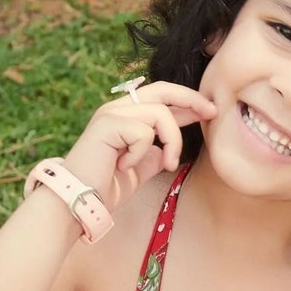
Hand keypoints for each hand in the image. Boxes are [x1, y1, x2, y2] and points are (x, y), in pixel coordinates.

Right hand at [64, 82, 215, 214]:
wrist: (79, 201)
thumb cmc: (105, 187)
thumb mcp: (140, 168)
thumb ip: (155, 153)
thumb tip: (169, 148)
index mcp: (126, 116)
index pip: (162, 99)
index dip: (188, 102)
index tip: (210, 111)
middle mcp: (118, 108)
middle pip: (164, 90)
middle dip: (192, 99)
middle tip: (211, 113)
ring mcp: (112, 113)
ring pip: (160, 113)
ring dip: (172, 141)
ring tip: (167, 164)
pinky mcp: (108, 123)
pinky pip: (144, 132)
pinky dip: (141, 153)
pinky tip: (124, 166)